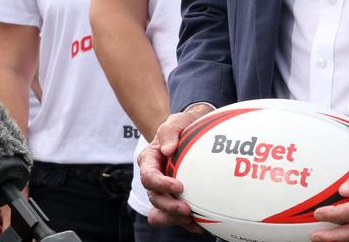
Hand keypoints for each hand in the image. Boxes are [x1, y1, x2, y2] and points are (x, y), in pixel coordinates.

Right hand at [140, 103, 211, 232]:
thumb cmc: (183, 127)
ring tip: (191, 220)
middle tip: (187, 210)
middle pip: (154, 199)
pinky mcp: (177, 201)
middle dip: (168, 207)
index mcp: (149, 162)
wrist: (195, 134)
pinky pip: (176, 219)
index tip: (179, 186)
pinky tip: (200, 225)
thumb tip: (167, 150)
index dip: (160, 185)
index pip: (148, 177)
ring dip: (173, 218)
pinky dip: (187, 224)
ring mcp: (165, 192)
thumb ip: (169, 132)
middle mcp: (154, 180)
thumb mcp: (176, 122)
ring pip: (160, 213)